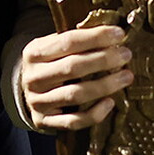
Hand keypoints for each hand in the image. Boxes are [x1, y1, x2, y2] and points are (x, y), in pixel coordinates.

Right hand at [18, 25, 133, 130]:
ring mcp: (38, 101)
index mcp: (34, 53)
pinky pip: (74, 121)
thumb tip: (112, 33)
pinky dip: (95, 113)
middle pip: (73, 67)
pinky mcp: (45, 121)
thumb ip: (75, 41)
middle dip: (104, 59)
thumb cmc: (49, 64)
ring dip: (105, 85)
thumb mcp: (52, 47)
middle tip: (126, 55)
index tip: (119, 34)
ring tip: (126, 76)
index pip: (68, 41)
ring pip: (75, 94)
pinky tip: (110, 102)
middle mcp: (33, 78)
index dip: (96, 37)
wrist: (27, 91)